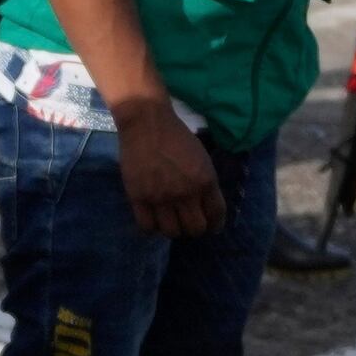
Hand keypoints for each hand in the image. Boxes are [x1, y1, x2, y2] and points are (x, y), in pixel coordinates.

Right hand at [111, 97, 225, 237]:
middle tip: (188, 222)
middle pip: (195, 229)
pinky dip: (152, 228)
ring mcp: (161, 197)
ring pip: (172, 232)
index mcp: (205, 181)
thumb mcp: (202, 158)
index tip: (211, 226)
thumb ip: (205, 182)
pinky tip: (153, 219)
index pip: (216, 215)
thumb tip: (205, 205)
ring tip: (169, 221)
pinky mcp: (139, 198)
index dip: (215, 225)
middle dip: (194, 229)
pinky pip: (147, 226)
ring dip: (173, 229)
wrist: (147, 123)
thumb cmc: (176, 136)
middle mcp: (186, 193)